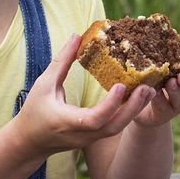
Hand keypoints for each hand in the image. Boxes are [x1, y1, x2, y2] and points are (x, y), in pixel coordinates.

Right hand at [10, 34, 155, 157]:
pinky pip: (115, 126)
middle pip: (114, 127)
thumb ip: (61, 62)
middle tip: (147, 87)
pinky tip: (138, 97)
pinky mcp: (95, 137)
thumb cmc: (34, 111)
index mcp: (68, 122)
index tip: (121, 86)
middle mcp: (83, 134)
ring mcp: (91, 138)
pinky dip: (128, 112)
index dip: (110, 105)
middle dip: (133, 109)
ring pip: (118, 128)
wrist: (30, 142)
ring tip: (149, 90)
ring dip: (134, 110)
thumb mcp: (44, 84)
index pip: (94, 119)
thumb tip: (76, 36)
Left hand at [133, 54, 179, 127]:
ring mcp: (177, 102)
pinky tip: (155, 94)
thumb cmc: (149, 75)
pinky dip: (161, 100)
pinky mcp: (165, 113)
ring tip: (170, 83)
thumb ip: (155, 49)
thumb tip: (145, 22)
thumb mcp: (152, 62)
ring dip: (176, 91)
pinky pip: (165, 107)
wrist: (139, 103)